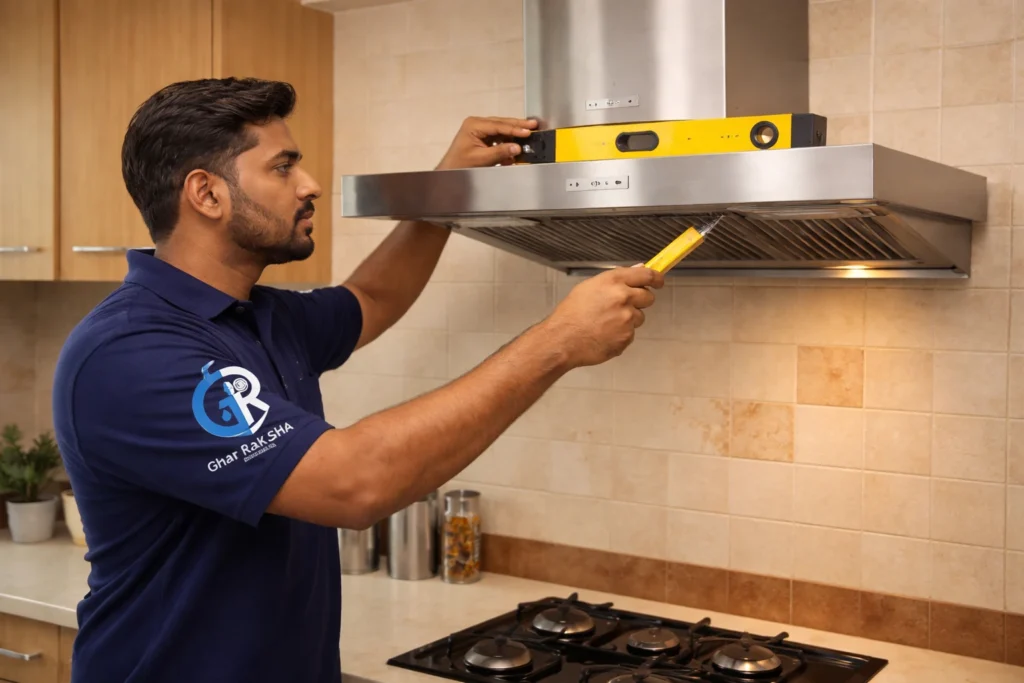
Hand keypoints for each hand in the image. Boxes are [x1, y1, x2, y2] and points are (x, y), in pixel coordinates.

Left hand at [435, 116, 538, 169]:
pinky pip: (498, 138)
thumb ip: (500, 152)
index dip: (514, 129)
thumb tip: (516, 148)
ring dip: (514, 134)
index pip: (498, 125)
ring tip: (528, 135)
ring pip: (501, 129)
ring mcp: (479, 130)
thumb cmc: (458, 164)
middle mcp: (476, 124)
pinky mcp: (482, 138)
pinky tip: (515, 147)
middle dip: (517, 126)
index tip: (527, 132)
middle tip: (532, 126)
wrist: (449, 172)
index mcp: (473, 125)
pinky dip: (507, 143)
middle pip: (501, 123)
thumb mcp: (481, 159)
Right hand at [540, 267, 664, 367]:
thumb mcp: (589, 287)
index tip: (659, 281)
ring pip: (639, 317)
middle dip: (640, 301)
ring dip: (628, 320)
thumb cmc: (571, 314)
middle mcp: (623, 297)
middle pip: (648, 297)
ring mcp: (627, 318)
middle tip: (623, 307)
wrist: (562, 339)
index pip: (646, 275)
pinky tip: (604, 334)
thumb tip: (637, 269)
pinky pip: (630, 334)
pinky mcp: (627, 336)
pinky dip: (620, 335)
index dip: (656, 278)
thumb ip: (615, 279)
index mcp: (613, 281)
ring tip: (605, 323)